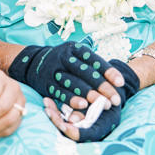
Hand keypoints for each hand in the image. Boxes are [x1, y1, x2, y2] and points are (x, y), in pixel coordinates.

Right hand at [6, 42, 125, 111]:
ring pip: (74, 83)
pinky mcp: (46, 83)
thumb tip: (116, 80)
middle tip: (115, 100)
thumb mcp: (76, 54)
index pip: (95, 60)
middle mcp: (64, 57)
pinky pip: (60, 92)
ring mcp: (54, 70)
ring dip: (90, 95)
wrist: (33, 62)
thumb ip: (92, 65)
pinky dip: (72, 99)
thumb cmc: (64, 61)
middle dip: (103, 87)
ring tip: (103, 104)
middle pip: (86, 73)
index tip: (121, 83)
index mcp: (75, 48)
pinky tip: (83, 106)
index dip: (109, 71)